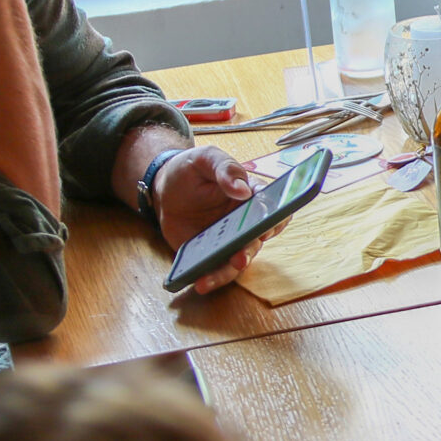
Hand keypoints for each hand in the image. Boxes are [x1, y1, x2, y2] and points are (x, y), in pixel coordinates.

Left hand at [155, 145, 260, 296]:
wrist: (164, 188)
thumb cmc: (191, 170)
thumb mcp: (206, 159)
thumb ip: (225, 169)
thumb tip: (243, 189)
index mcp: (252, 196)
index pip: (275, 209)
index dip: (276, 219)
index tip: (267, 226)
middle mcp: (247, 221)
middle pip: (257, 239)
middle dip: (248, 250)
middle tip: (239, 257)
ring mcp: (230, 240)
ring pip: (239, 260)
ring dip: (228, 271)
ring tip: (209, 278)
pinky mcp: (212, 253)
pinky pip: (217, 269)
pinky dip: (210, 278)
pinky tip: (198, 282)